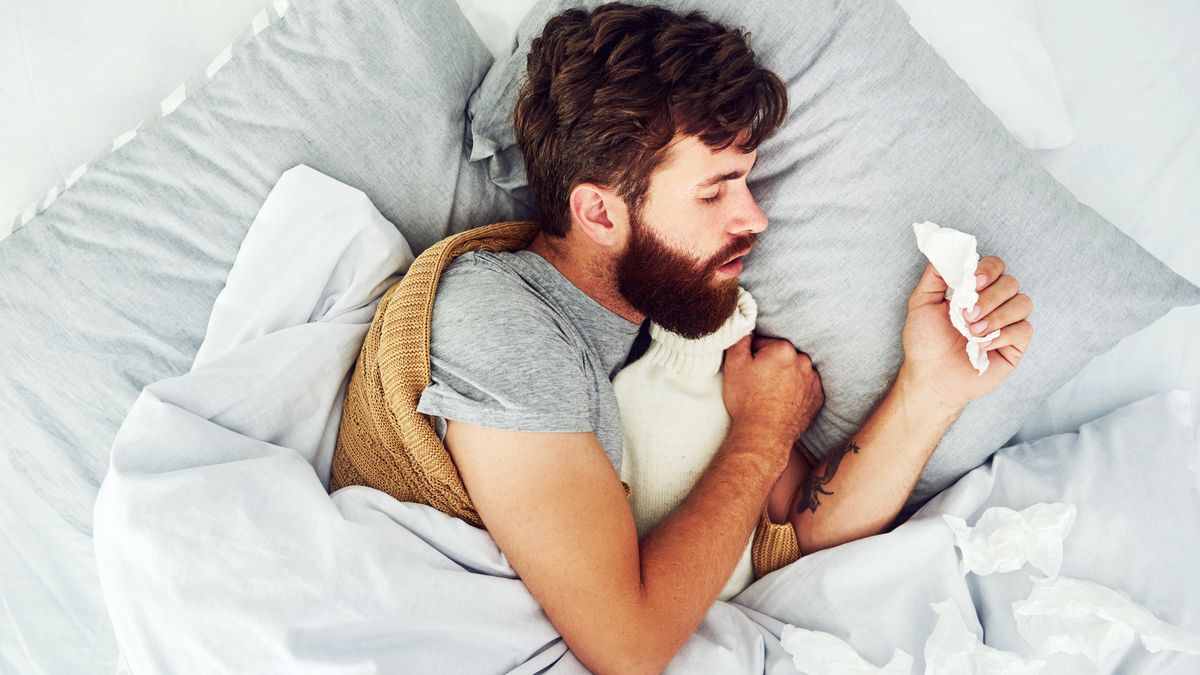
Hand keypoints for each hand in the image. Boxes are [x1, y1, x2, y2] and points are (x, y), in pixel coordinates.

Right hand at [722, 333, 823, 471]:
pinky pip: (806, 386)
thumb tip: (746, 328)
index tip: (749, 371)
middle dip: (771, 364)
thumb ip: (740, 339)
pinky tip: (783, 400)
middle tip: (758, 383)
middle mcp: (803, 361)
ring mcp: (813, 380)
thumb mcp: (734, 365)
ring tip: (771, 393)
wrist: (763, 434)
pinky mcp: (818, 397)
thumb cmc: (747, 401)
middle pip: (782, 356)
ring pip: (795, 370)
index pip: (764, 343)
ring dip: (785, 376)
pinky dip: (797, 390)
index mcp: (783, 349)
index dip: (752, 356)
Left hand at [900, 256, 1032, 410]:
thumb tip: (947, 248)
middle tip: (966, 316)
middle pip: (1010, 282)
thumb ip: (935, 274)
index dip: (988, 270)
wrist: (929, 376)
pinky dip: (1003, 335)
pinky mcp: (1015, 345)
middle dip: (989, 298)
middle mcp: (995, 303)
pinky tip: (982, 346)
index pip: (995, 265)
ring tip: (972, 333)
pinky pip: (1025, 329)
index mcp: (975, 289)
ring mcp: (1007, 323)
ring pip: (1022, 303)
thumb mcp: (921, 302)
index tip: (971, 282)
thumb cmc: (925, 341)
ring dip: (996, 316)